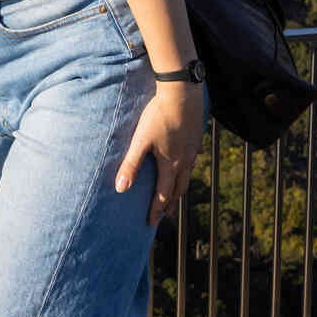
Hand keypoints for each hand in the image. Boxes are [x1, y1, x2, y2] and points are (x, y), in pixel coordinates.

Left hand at [115, 78, 204, 225]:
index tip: (151, 223)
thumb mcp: (140, 141)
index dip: (156, 210)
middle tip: (166, 216)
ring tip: (176, 193)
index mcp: (170, 165)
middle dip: (171, 204)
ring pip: (188, 173)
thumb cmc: (158, 116)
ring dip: (180, 186)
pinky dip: (189, 164)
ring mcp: (192, 149)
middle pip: (178, 189)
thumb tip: (120, 189)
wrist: (182, 94)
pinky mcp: (196, 137)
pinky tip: (189, 161)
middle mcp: (184, 161)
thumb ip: (131, 164)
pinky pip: (193, 156)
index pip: (163, 195)